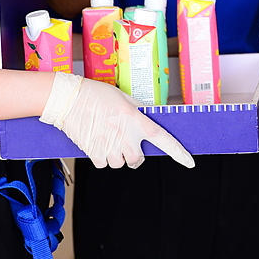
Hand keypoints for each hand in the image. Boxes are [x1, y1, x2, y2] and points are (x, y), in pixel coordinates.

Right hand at [40, 72, 194, 169]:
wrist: (68, 99)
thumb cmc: (96, 95)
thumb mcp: (124, 98)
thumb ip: (139, 112)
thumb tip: (150, 119)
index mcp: (135, 120)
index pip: (162, 139)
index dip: (178, 152)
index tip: (189, 162)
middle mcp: (126, 136)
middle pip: (138, 160)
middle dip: (133, 153)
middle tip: (123, 139)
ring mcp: (110, 147)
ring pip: (120, 163)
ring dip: (116, 155)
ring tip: (106, 136)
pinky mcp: (95, 154)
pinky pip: (104, 164)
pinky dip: (101, 156)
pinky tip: (96, 141)